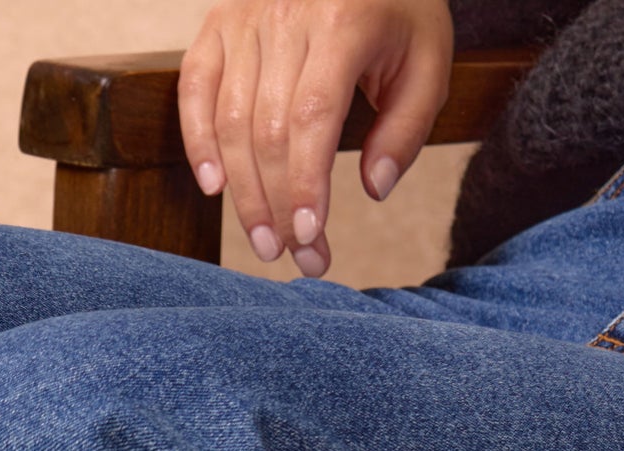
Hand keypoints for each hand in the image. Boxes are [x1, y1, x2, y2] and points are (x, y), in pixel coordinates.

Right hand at [179, 0, 453, 276]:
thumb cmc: (397, 7)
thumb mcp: (428, 56)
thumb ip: (409, 125)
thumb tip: (374, 189)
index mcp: (344, 20)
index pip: (312, 117)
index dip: (304, 184)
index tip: (310, 237)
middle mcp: (287, 13)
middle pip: (267, 130)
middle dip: (276, 204)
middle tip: (291, 254)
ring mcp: (246, 17)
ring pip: (230, 121)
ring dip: (242, 192)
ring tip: (263, 240)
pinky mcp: (219, 23)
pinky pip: (195, 88)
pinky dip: (198, 142)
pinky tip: (216, 187)